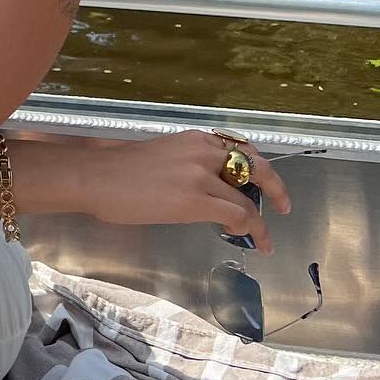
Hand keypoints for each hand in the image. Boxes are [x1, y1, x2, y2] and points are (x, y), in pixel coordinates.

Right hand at [83, 129, 290, 252]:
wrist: (96, 177)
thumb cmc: (118, 171)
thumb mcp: (165, 156)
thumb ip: (191, 166)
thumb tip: (208, 190)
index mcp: (195, 139)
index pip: (239, 150)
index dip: (257, 169)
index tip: (263, 182)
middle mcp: (204, 150)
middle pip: (255, 167)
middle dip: (275, 187)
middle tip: (284, 205)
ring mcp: (202, 175)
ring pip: (247, 198)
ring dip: (260, 220)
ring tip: (265, 236)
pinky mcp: (196, 200)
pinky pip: (237, 215)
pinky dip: (252, 229)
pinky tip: (253, 240)